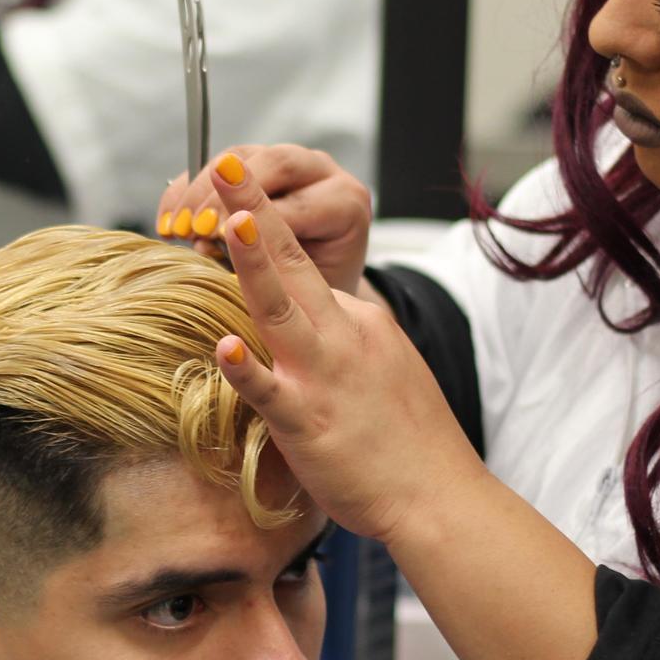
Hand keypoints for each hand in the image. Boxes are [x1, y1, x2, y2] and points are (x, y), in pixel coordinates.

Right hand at [156, 145, 372, 295]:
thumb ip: (272, 272)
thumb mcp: (306, 295)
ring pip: (242, 156)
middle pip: (276, 163)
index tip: (221, 236)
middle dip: (228, 195)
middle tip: (194, 228)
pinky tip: (167, 220)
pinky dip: (187, 190)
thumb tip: (212, 251)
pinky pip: (217, 163)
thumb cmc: (317, 297)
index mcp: (346, 203)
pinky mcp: (257, 160)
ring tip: (175, 229)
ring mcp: (288, 161)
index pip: (301, 202)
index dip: (258, 219)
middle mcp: (322, 173)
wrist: (320, 288)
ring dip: (200, 191)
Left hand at [204, 153, 489, 545]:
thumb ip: (349, 334)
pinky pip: (269, 391)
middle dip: (256, 208)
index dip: (261, 230)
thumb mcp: (384, 364)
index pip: (301, 269)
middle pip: (292, 263)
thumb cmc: (409, 440)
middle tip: (227, 163)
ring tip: (229, 220)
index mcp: (358, 321)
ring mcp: (322, 376)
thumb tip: (321, 312)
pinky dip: (245, 369)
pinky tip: (220, 346)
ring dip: (254, 262)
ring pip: (279, 309)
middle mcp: (341, 336)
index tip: (235, 186)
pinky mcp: (307, 422)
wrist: (439, 496)